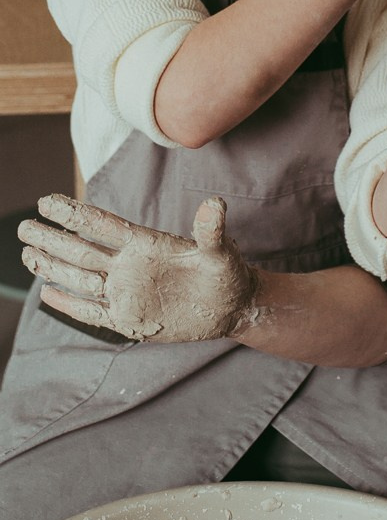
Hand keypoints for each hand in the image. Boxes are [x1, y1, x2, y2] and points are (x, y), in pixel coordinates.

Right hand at [18, 193, 258, 342]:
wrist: (231, 307)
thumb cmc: (226, 274)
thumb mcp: (220, 253)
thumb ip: (211, 231)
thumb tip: (216, 204)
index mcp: (147, 245)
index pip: (103, 225)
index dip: (75, 213)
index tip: (47, 201)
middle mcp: (130, 266)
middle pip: (83, 249)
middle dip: (53, 238)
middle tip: (24, 226)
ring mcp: (127, 292)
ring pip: (81, 277)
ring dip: (54, 266)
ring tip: (27, 252)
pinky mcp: (129, 318)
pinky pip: (92, 311)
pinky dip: (70, 303)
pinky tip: (47, 293)